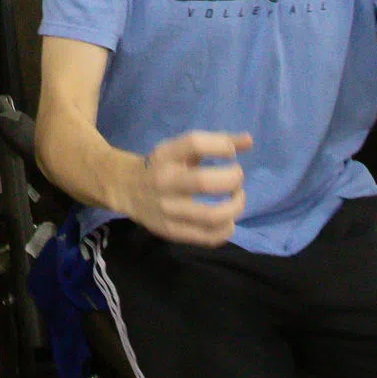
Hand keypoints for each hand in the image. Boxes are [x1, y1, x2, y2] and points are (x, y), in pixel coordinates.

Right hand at [120, 131, 249, 246]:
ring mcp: (167, 210)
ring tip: (236, 199)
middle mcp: (164, 182)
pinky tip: (227, 220)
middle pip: (205, 182)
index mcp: (166, 156)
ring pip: (212, 216)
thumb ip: (216, 142)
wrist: (127, 189)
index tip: (230, 152)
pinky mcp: (172, 231)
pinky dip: (226, 229)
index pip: (195, 144)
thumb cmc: (163, 165)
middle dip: (233, 180)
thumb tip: (249, 141)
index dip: (222, 145)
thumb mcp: (182, 149)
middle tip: (236, 180)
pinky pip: (208, 237)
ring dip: (235, 207)